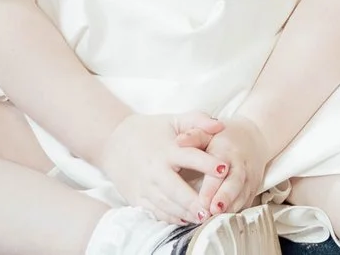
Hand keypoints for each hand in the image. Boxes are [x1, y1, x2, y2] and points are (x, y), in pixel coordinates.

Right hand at [95, 111, 223, 223]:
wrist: (115, 143)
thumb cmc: (152, 130)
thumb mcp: (175, 120)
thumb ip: (199, 120)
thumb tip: (220, 124)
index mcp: (167, 150)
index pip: (190, 157)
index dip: (207, 163)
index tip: (225, 169)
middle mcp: (155, 170)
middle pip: (176, 189)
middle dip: (194, 201)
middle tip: (212, 208)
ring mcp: (144, 187)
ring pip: (166, 205)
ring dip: (185, 213)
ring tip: (204, 218)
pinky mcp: (137, 199)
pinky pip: (155, 212)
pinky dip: (170, 218)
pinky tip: (186, 220)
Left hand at [196, 115, 268, 217]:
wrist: (253, 140)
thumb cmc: (223, 138)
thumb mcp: (208, 133)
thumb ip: (194, 136)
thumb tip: (179, 141)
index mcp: (227, 152)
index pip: (219, 171)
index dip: (211, 187)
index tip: (201, 201)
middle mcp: (241, 166)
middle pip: (235, 185)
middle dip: (224, 200)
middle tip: (211, 213)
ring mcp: (249, 180)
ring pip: (242, 198)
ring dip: (229, 211)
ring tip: (213, 223)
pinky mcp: (252, 190)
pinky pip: (244, 204)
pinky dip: (233, 214)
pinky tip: (220, 224)